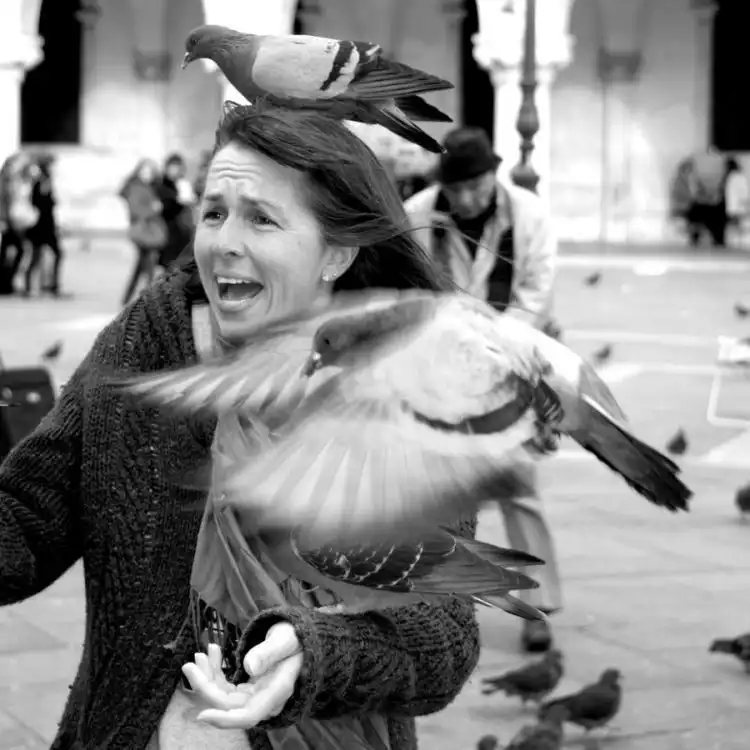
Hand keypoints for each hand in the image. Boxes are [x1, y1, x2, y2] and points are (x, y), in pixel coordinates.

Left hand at [182, 622, 303, 729]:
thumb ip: (269, 652)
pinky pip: (227, 687)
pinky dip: (215, 672)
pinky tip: (212, 653)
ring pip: (224, 696)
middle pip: (229, 705)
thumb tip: (250, 667)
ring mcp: (256, 696)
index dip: (225, 720)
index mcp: (278, 690)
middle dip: (206, 687)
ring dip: (208, 678)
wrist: (299, 638)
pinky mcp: (249, 690)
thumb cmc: (295, 637)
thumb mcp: (284, 639)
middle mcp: (266, 699)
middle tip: (190, 664)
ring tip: (200, 654)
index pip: (249, 715)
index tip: (202, 715)